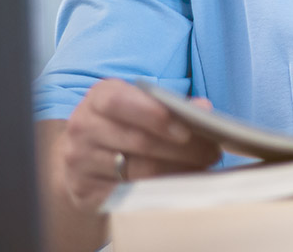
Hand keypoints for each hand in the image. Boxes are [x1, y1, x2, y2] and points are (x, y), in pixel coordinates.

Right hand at [51, 79, 221, 210]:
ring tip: (203, 167)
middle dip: (182, 149)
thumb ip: (171, 105)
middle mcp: (83, 127)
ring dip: (176, 170)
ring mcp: (80, 162)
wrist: (82, 157)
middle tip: (212, 153)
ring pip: (136, 170)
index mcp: (98, 98)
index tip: (187, 130)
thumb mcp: (140, 106)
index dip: (154, 115)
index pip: (120, 102)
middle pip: (137, 141)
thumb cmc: (123, 124)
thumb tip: (203, 108)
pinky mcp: (84, 191)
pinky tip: (180, 185)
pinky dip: (159, 190)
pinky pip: (128, 194)